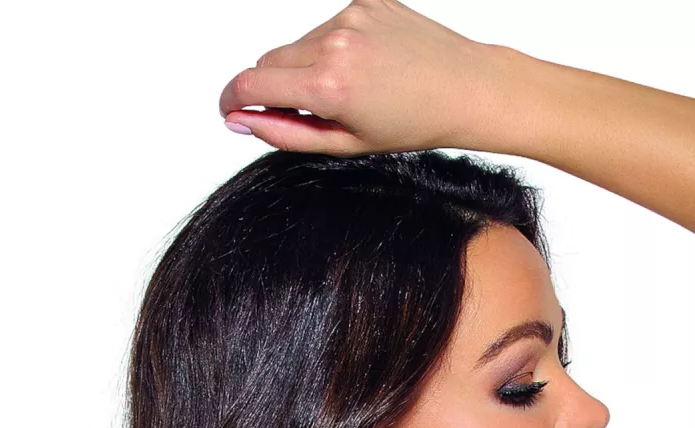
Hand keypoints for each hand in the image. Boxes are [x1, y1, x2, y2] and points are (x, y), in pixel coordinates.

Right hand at [218, 0, 506, 154]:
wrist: (464, 89)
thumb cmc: (412, 124)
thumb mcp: (345, 144)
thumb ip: (286, 132)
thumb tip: (242, 119)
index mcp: (327, 85)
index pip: (251, 83)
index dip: (232, 99)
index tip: (229, 110)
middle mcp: (333, 43)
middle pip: (269, 61)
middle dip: (274, 86)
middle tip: (306, 111)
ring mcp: (349, 16)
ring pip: (299, 44)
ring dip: (309, 66)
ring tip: (351, 89)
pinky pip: (328, 25)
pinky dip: (335, 46)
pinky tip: (367, 64)